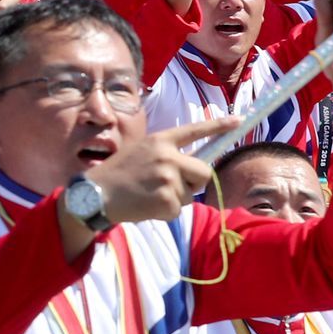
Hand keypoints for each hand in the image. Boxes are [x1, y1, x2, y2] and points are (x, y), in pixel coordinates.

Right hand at [72, 118, 235, 237]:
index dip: (219, 126)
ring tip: (148, 195)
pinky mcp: (166, 199)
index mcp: (160, 140)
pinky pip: (178, 209)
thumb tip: (193, 169)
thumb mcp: (139, 153)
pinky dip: (164, 212)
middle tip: (171, 187)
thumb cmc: (116, 175)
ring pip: (190, 193)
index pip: (195, 131)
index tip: (239, 121)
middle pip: (204, 171)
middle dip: (194, 182)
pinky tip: (145, 206)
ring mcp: (167, 177)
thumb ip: (165, 155)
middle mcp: (167, 156)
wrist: (93, 195)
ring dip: (175, 199)